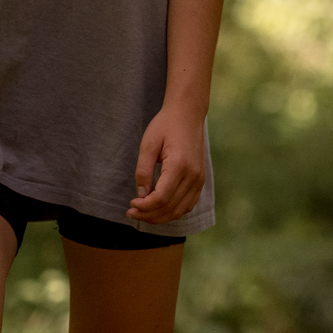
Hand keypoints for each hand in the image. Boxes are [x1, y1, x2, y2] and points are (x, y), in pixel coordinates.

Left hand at [127, 102, 207, 223]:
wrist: (188, 114)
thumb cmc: (165, 125)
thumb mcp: (148, 144)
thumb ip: (143, 171)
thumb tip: (141, 195)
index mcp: (179, 165)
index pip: (160, 198)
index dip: (144, 207)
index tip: (131, 205)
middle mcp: (193, 176)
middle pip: (170, 208)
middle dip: (148, 215)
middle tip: (131, 212)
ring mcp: (199, 179)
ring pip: (180, 210)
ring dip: (160, 217)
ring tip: (143, 214)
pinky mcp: (200, 180)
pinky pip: (188, 205)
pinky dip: (174, 212)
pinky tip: (160, 209)